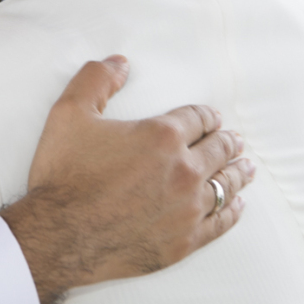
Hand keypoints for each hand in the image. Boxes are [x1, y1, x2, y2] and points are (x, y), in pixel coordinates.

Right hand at [0, 55, 252, 303]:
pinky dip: (231, 210)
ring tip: (246, 167)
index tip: (213, 118)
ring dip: (238, 172)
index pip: (198, 118)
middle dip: (227, 141)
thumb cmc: (63, 175)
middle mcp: (184, 170)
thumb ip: (96, 79)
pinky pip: (220, 221)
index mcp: (162, 135)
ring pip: (225, 184)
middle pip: (219, 149)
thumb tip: (119, 62)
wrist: (57, 236)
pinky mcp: (184, 241)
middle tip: (235, 140)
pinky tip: (236, 205)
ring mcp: (188, 208)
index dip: (207, 115)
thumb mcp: (69, 112)